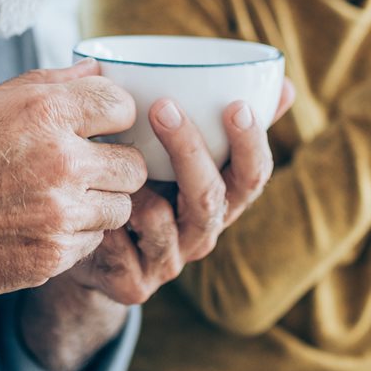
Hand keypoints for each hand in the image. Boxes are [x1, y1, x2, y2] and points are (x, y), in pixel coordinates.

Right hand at [0, 57, 146, 301]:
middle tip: (87, 166)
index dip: (114, 115)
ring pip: (121, 207)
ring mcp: (59, 214)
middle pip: (133, 164)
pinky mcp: (52, 256)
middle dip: (115, 164)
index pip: (123, 107)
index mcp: (44, 112)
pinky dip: (77, 234)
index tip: (100, 124)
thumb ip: (49, 85)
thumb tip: (95, 71)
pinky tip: (43, 223)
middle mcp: (60, 162)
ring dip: (100, 202)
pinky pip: (94, 241)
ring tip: (63, 197)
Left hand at [61, 79, 294, 303]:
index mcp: (223, 199)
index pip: (253, 176)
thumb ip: (224, 119)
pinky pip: (119, 248)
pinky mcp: (134, 285)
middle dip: (189, 149)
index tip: (236, 104)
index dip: (250, 144)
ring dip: (135, 184)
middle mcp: (203, 233)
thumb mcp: (180, 152)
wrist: (89, 245)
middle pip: (210, 197)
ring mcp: (170, 262)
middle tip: (163, 106)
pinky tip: (84, 195)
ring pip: (161, 221)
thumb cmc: (141, 184)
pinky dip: (104, 217)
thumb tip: (286, 84)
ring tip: (107, 152)